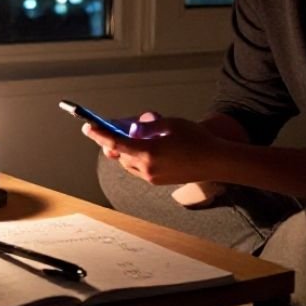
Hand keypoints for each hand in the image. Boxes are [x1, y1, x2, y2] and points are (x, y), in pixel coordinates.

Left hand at [82, 114, 218, 184]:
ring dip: (126, 150)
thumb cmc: (196, 139)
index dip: (100, 135)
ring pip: (128, 162)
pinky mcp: (158, 181)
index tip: (88, 127)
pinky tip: (143, 147)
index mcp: (148, 152)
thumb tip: (131, 127)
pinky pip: (138, 168)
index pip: (116, 143)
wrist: (216, 161)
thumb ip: (146, 126)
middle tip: (108, 129)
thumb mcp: (169, 124)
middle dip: (114, 141)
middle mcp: (147, 168)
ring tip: (132, 137)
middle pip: (120, 154)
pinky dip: (136, 157)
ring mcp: (152, 177)